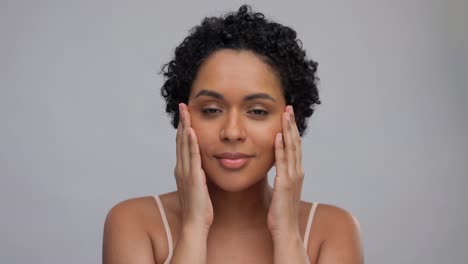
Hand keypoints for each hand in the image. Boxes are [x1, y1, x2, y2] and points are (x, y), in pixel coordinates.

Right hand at [174, 103, 212, 231]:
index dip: (182, 128)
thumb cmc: (200, 209)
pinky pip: (192, 156)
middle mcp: (181, 169)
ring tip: (186, 111)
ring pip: (184, 145)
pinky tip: (191, 131)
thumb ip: (199, 176)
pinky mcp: (193, 177)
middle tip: (183, 106)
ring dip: (185, 127)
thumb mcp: (199, 187)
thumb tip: (203, 168)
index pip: (182, 145)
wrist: (195, 224)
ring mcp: (186, 172)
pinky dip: (191, 143)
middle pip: (180, 140)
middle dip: (182, 122)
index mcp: (183, 170)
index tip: (185, 114)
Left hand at [267, 105, 303, 238]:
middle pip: (295, 143)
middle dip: (292, 124)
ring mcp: (292, 177)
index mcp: (296, 173)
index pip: (295, 146)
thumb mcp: (282, 191)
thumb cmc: (281, 213)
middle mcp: (297, 172)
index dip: (292, 130)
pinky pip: (282, 162)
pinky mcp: (285, 183)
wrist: (286, 230)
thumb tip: (276, 168)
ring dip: (288, 130)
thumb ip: (281, 178)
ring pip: (291, 148)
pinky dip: (281, 148)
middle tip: (288, 107)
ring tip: (285, 114)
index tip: (288, 116)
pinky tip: (278, 135)